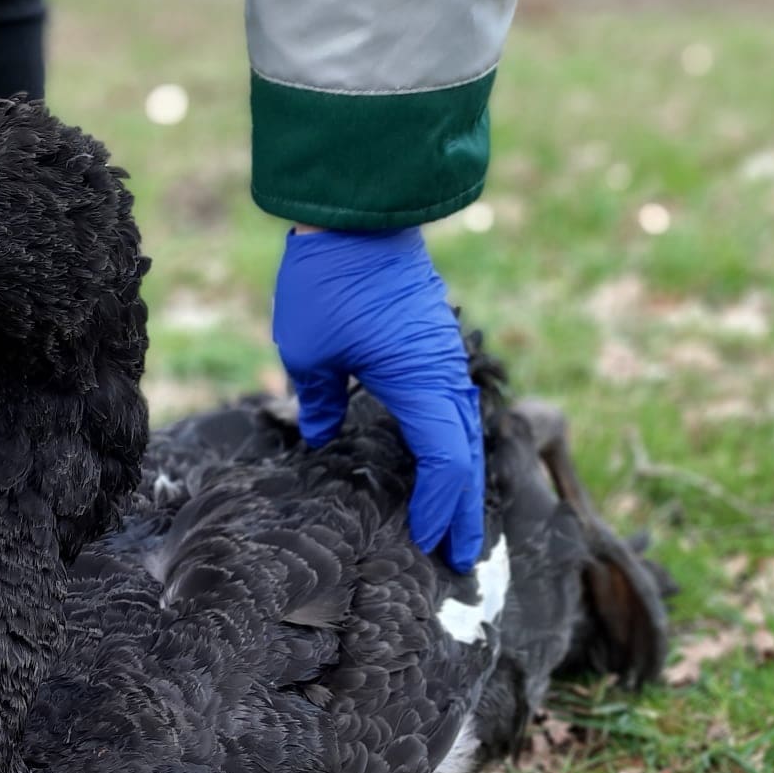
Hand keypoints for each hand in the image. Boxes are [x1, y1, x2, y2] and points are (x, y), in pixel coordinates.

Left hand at [272, 226, 484, 572]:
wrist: (357, 211)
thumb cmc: (328, 279)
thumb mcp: (308, 349)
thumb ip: (319, 398)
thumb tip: (319, 435)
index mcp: (422, 383)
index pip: (445, 463)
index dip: (442, 509)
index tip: (434, 546)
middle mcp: (445, 374)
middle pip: (465, 456)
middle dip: (464, 510)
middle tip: (462, 561)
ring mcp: (445, 356)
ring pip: (463, 431)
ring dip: (462, 479)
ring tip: (457, 522)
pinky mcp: (434, 343)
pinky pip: (452, 405)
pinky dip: (452, 443)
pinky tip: (441, 461)